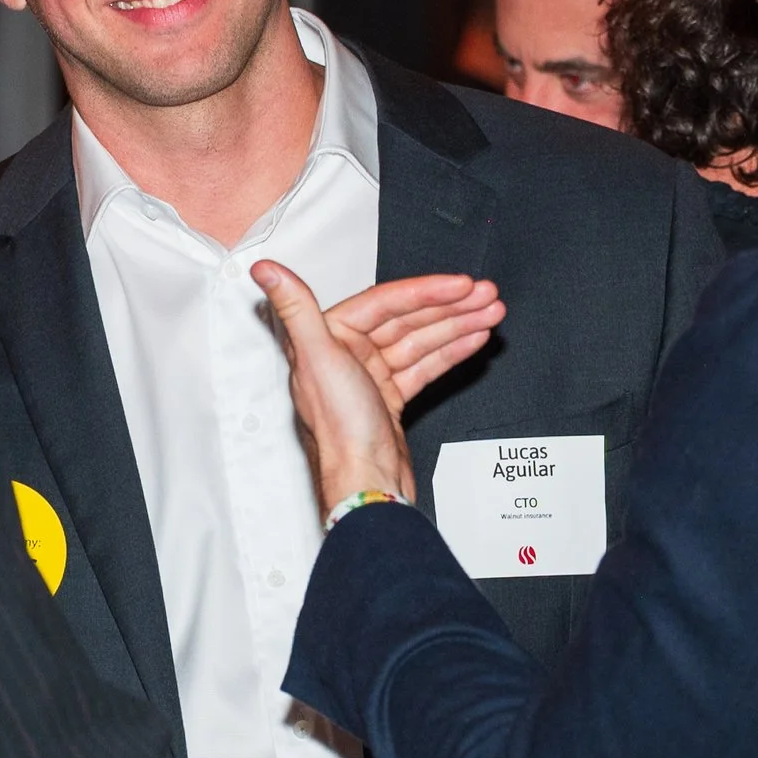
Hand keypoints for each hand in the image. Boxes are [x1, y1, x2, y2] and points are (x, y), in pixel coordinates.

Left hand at [252, 263, 503, 514]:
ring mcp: (371, 378)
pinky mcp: (390, 400)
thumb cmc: (339, 433)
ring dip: (459, 325)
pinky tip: (473, 339)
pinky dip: (451, 352)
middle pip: (408, 319)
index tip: (459, 285)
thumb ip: (295, 308)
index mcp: (328, 340)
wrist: (366, 486)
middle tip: (485, 296)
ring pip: (422, 340)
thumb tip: (266, 270)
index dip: (427, 291)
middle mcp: (347, 356)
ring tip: (490, 314)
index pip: (385, 303)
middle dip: (452, 306)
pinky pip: (425, 366)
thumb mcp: (317, 360)